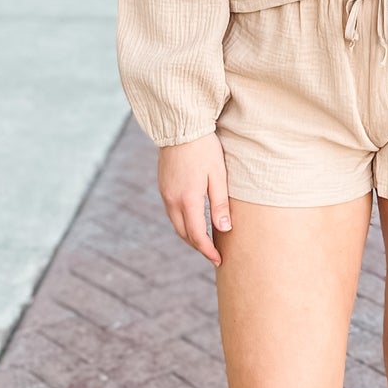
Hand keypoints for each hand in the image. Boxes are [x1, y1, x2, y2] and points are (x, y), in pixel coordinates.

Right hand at [156, 131, 230, 264]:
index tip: (219, 260)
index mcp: (187, 199)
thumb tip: (224, 230)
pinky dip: (182, 223)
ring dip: (189, 236)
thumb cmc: (204, 148)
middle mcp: (172, 200)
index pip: (197, 235)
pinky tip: (193, 221)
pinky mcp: (163, 186)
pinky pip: (171, 212)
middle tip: (213, 255)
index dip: (208, 251)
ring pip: (176, 224)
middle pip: (184, 233)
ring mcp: (165, 193)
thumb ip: (220, 204)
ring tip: (205, 242)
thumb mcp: (218, 175)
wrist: (181, 126)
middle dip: (198, 247)